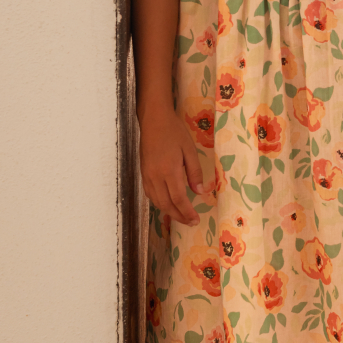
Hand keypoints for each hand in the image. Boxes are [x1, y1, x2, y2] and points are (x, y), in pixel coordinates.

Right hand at [139, 106, 211, 225]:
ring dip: (169, 212)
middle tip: (190, 222)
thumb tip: (199, 192)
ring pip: (157, 201)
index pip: (178, 199)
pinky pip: (150, 194)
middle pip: (166, 204)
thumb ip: (194, 172)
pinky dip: (159, 203)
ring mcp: (147, 176)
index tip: (195, 220)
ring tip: (181, 217)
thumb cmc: (174, 132)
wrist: (153, 120)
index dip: (187, 212)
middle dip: (179, 216)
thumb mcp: (190, 150)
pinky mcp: (143, 173)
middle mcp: (156, 176)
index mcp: (169, 171)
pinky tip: (167, 204)